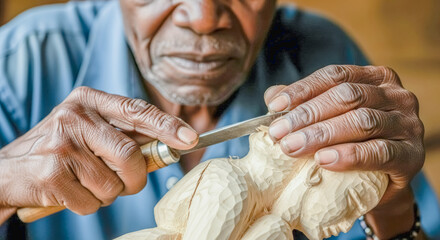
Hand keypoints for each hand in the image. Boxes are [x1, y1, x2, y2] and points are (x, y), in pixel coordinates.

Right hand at [0, 87, 197, 223]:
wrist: (7, 169)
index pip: (137, 111)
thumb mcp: (88, 130)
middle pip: (130, 155)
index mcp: (88, 100)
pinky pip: (91, 203)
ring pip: (113, 185)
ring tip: (86, 182)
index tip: (191, 139)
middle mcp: (74, 116)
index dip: (167, 127)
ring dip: (107, 193)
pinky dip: (88, 204)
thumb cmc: (60, 149)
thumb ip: (124, 135)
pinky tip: (70, 191)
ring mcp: (60, 145)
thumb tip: (169, 149)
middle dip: (136, 178)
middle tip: (127, 182)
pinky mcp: (49, 174)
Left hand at [264, 65, 423, 237]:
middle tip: (278, 133)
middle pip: (347, 97)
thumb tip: (272, 96)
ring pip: (362, 122)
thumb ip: (304, 104)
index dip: (303, 89)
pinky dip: (349, 155)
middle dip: (308, 115)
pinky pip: (380, 152)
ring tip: (293, 147)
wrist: (381, 184)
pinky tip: (324, 160)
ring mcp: (407, 124)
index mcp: (374, 77)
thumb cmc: (351, 144)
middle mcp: (395, 95)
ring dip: (322, 134)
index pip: (335, 75)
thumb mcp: (328, 119)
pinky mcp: (412, 155)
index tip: (275, 107)